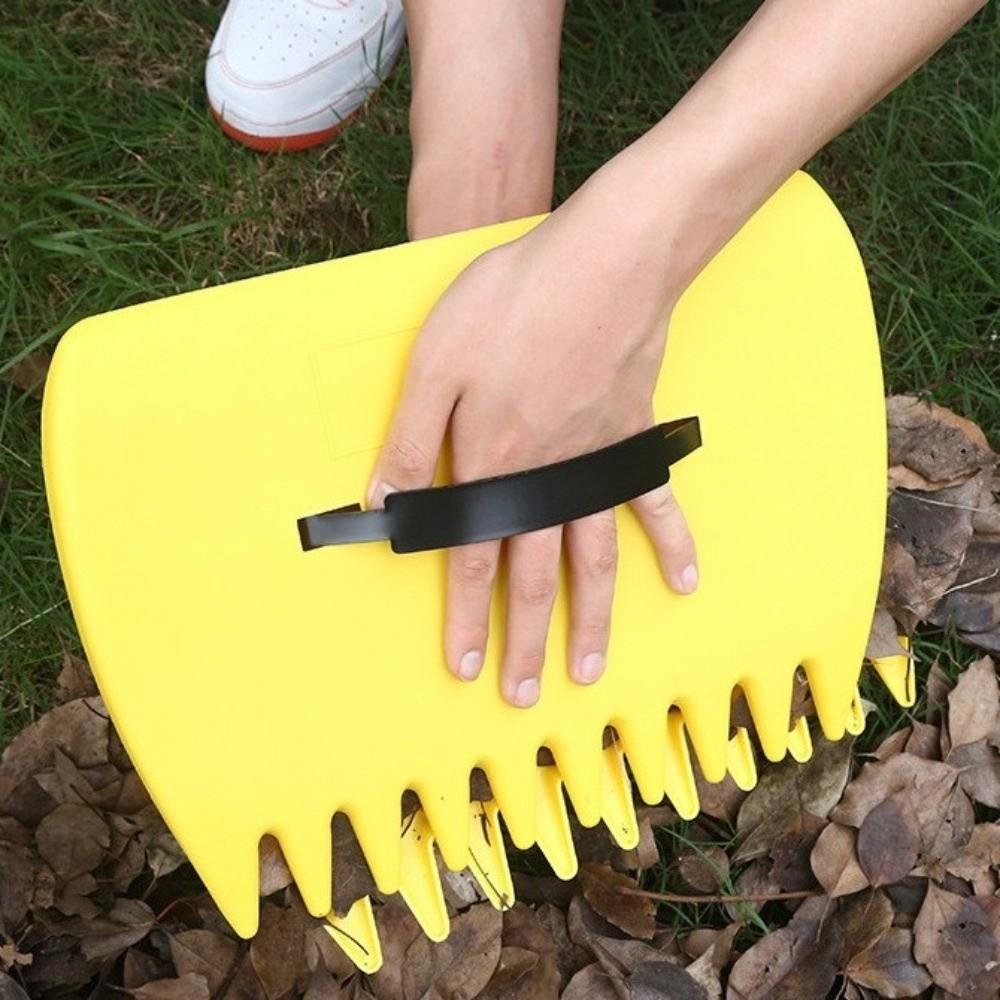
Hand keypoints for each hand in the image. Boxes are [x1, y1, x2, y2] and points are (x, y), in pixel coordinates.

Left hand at [365, 180, 697, 707]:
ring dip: (591, 620)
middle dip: (524, 641)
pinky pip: (655, 503)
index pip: (473, 560)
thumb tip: (383, 506)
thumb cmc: (512, 303)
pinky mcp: (634, 438)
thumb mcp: (435, 363)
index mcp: (493, 465)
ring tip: (589, 671)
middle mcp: (548, 479)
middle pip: (535, 577)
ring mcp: (597, 463)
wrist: (604, 261)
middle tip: (523, 695)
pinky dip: (671, 544)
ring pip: (594, 560)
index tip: (463, 668)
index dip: (465, 618)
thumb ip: (409, 440)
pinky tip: (683, 582)